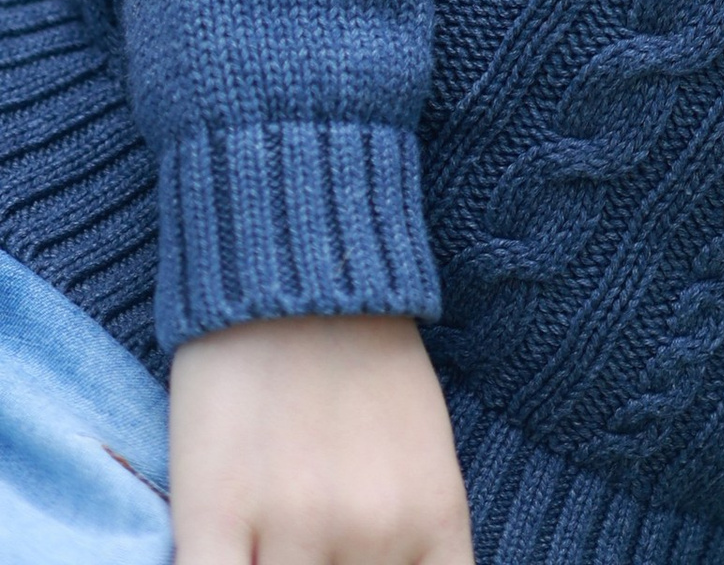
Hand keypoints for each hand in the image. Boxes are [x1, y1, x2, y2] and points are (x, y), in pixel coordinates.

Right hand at [171, 315, 471, 564]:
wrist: (294, 264)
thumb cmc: (363, 356)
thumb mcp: (422, 452)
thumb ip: (410, 536)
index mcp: (432, 517)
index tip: (355, 564)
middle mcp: (374, 531)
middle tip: (309, 541)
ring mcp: (295, 525)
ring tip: (267, 539)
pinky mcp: (215, 513)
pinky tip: (223, 554)